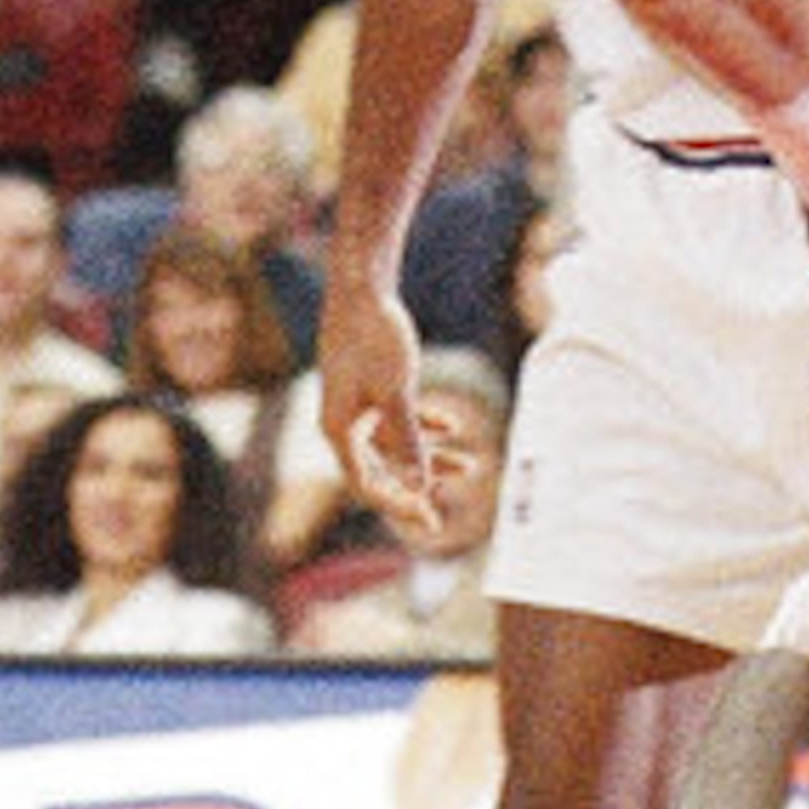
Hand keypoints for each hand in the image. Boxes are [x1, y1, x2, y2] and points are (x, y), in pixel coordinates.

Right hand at [317, 265, 433, 531]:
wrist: (362, 287)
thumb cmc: (374, 338)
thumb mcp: (397, 393)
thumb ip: (408, 441)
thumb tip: (419, 486)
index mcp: (338, 431)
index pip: (367, 485)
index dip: (399, 506)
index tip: (432, 520)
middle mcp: (342, 424)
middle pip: (380, 471)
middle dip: (416, 489)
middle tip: (443, 518)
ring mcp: (355, 405)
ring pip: (394, 445)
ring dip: (429, 456)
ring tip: (471, 467)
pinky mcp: (367, 386)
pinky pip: (395, 418)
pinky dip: (423, 424)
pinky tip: (452, 425)